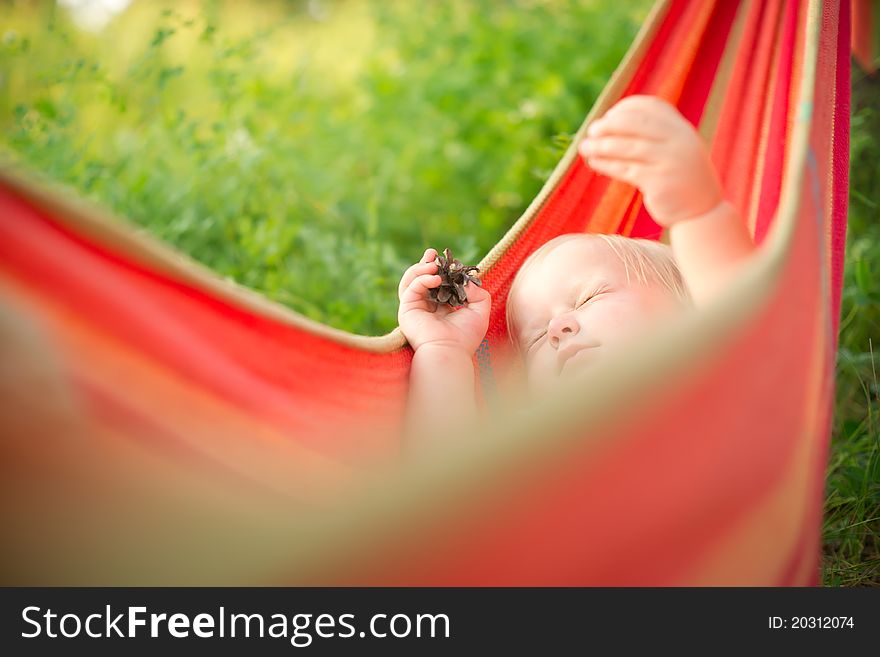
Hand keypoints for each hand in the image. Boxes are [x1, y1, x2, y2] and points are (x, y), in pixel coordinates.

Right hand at [398, 248, 490, 354]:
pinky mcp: (407, 309)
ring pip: (411, 281)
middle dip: (425, 263)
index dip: (440, 269)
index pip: (437, 282)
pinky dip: (422, 279)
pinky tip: (435, 278)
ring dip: (420, 269)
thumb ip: (479, 293)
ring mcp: (415, 307)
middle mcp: (427, 306)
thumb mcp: (480, 311)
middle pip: (421, 278)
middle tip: (432, 253)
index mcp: (442, 307)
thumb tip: (465, 281)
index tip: (446, 258)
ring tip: (433, 264)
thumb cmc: (466, 336)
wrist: (450, 351)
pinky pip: (411, 288)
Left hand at [578, 95, 723, 226]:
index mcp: (682, 129)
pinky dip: (606, 164)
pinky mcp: (658, 181)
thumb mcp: (674, 151)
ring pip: (626, 147)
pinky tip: (593, 163)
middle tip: (591, 130)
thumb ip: (654, 137)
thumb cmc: (680, 180)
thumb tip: (610, 124)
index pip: (651, 107)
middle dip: (609, 125)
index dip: (626, 109)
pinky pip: (625, 169)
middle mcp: (677, 141)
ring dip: (601, 146)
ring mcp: (669, 160)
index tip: (608, 116)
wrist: (702, 212)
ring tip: (583, 147)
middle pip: (636, 124)